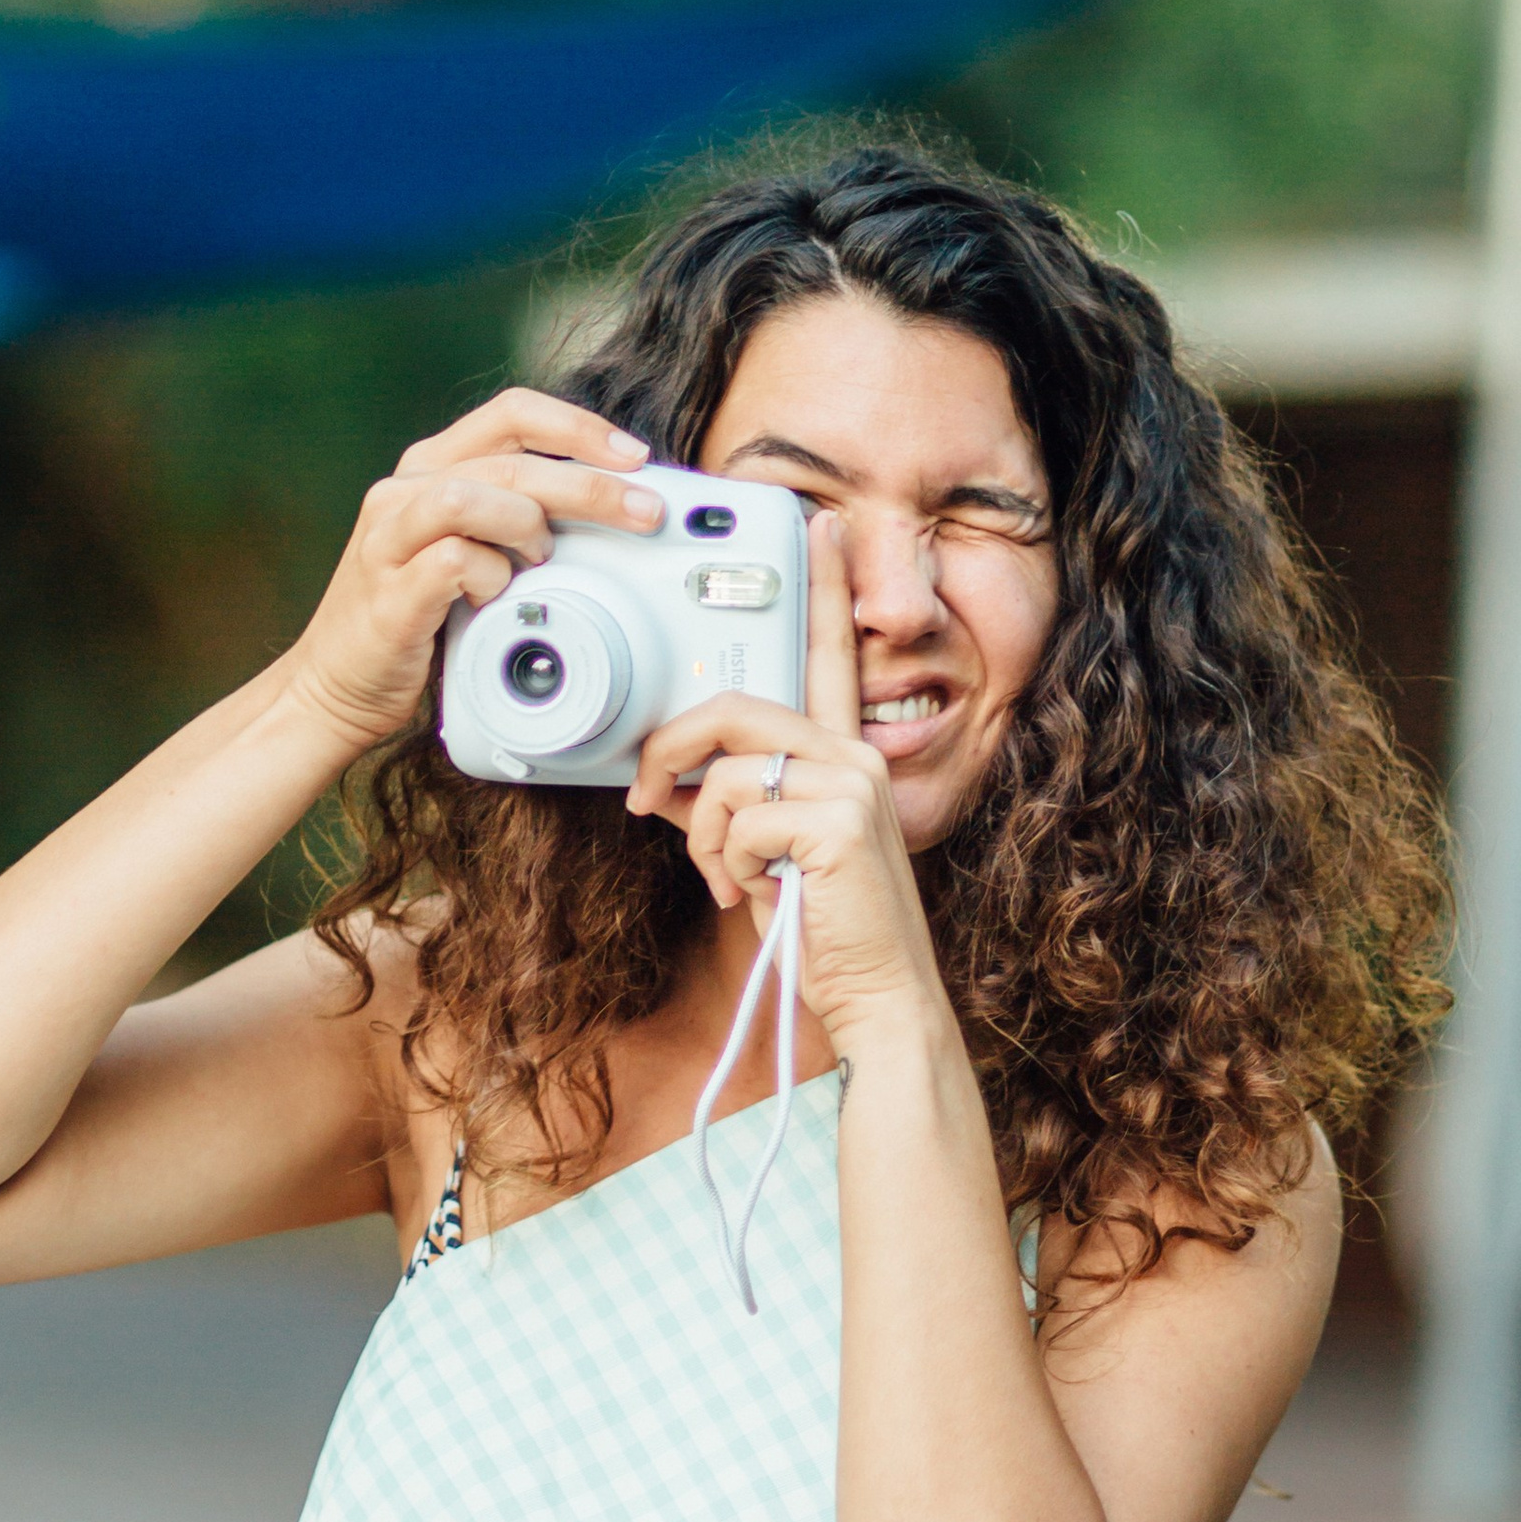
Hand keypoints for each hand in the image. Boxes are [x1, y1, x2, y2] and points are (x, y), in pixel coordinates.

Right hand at [289, 387, 662, 757]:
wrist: (336, 687)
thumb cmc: (414, 620)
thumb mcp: (469, 550)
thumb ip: (514, 517)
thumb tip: (607, 508)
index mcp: (429, 468)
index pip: (511, 413)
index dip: (578, 427)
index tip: (634, 457)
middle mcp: (403, 491)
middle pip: (510, 460)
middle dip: (590, 486)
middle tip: (643, 513)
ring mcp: (389, 538)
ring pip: (473, 497)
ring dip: (528, 528)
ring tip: (541, 564)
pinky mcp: (388, 591)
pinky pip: (452, 562)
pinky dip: (490, 579)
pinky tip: (497, 600)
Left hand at [627, 512, 939, 1044]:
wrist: (877, 1000)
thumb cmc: (823, 934)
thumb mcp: (765, 857)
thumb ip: (728, 806)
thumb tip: (664, 785)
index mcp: (846, 756)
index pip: (830, 655)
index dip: (822, 585)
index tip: (816, 520)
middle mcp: (856, 756)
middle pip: (734, 706)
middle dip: (669, 752)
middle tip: (643, 797)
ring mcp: (852, 784)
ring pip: (725, 774)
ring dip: (702, 839)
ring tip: (730, 881)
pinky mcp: (837, 822)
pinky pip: (736, 820)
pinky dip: (726, 868)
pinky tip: (761, 895)